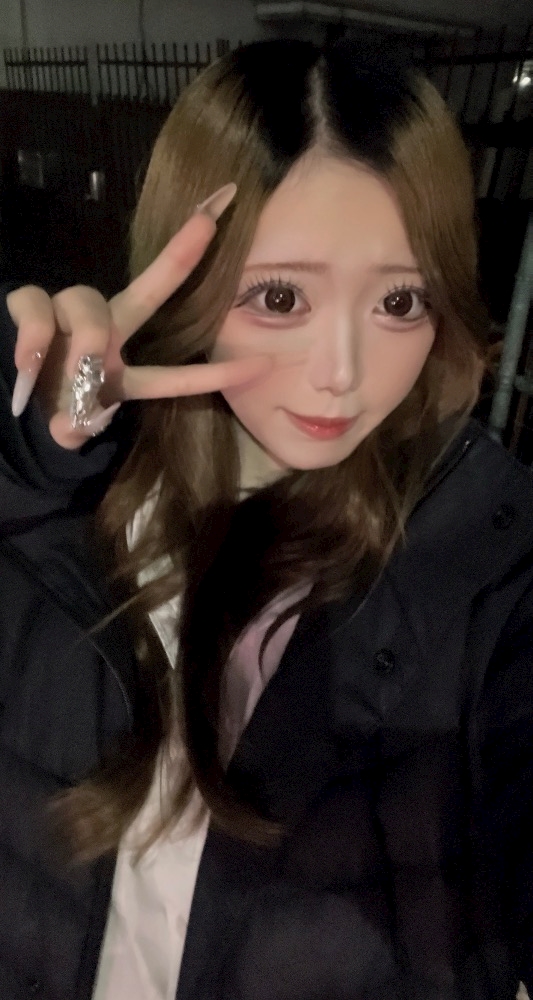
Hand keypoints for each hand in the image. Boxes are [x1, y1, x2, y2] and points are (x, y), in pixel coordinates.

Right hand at [7, 184, 269, 448]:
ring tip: (75, 367)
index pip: (174, 374)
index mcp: (123, 369)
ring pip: (86, 301)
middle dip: (180, 256)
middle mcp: (105, 335)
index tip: (266, 365)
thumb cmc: (46, 409)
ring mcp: (67, 318)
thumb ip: (74, 428)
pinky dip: (34, 332)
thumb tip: (72, 428)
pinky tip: (27, 360)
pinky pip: (35, 306)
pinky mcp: (29, 308)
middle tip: (210, 223)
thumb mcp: (68, 426)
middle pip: (147, 291)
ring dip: (86, 335)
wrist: (7, 401)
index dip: (216, 375)